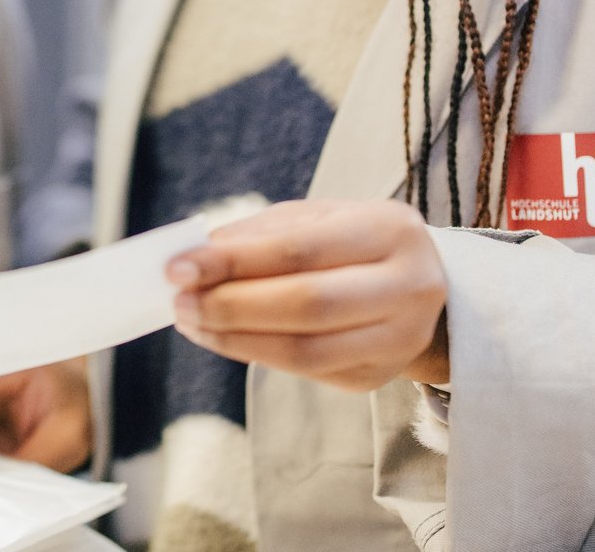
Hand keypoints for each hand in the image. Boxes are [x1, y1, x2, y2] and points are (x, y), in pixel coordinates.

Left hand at [169, 199, 448, 390]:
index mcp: (390, 230)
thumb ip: (257, 235)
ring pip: (305, 350)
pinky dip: (255, 354)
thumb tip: (192, 257)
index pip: (300, 249)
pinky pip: (306, 371)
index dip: (233, 261)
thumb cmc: (351, 242)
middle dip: (231, 305)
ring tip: (192, 321)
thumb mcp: (314, 219)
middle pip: (307, 304)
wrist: (417, 286)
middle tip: (180, 301)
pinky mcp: (377, 376)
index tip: (177, 267)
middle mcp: (408, 286)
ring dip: (235, 339)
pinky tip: (221, 337)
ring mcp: (399, 339)